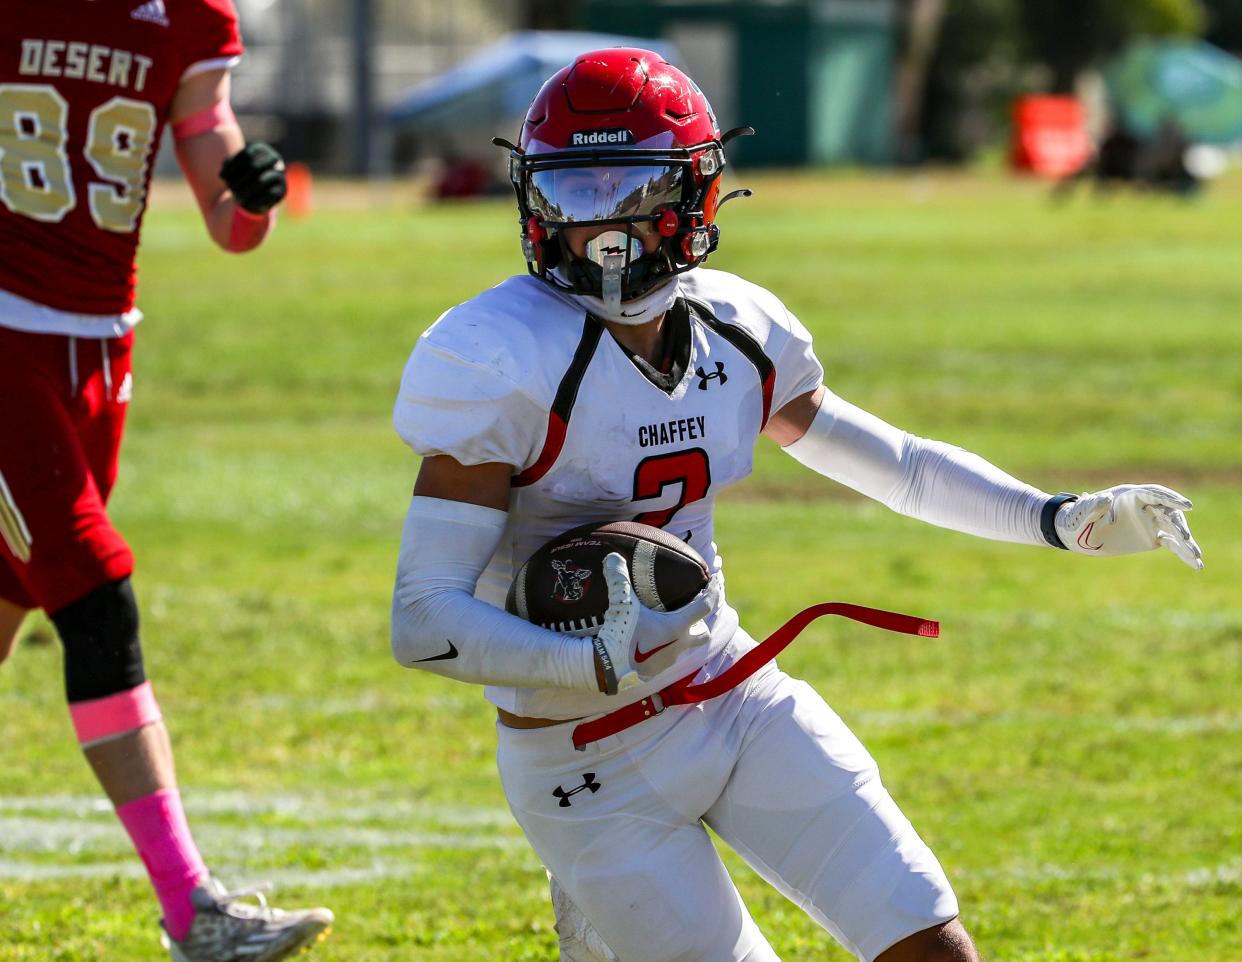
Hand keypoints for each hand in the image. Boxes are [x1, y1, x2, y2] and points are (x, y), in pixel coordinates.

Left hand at [220, 142, 286, 213]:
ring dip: (245, 190)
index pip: (246, 155)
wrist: (260, 193)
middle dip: (239, 179)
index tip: (222, 178)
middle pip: (254, 166)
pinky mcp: (282, 190)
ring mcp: (280, 174)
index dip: (232, 167)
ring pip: (261, 181)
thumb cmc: (243, 177)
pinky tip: (247, 203)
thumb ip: (227, 165)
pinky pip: (268, 195)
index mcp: (261, 148)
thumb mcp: (233, 168)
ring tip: (236, 198)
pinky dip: (255, 199)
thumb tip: (223, 171)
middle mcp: (274, 158)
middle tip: (230, 188)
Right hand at [592, 553, 722, 694]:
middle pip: (703, 633)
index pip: (705, 606)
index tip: (715, 582)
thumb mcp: (621, 604)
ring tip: (670, 624)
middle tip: (692, 610)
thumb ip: (619, 578)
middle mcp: (678, 645)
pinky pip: (667, 657)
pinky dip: (666, 647)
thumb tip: (613, 557)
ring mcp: (668, 660)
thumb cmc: (621, 635)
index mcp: (677, 627)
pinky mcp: (656, 672)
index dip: (713, 592)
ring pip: (685, 647)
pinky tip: (652, 640)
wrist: (607, 669)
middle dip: (701, 621)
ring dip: (683, 636)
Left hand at [1055, 484, 1202, 570]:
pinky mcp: (1153, 538)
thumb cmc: (1078, 517)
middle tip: (1185, 538)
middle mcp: (1145, 506)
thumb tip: (1105, 499)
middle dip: (1178, 525)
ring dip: (1187, 543)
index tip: (1187, 506)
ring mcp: (1151, 522)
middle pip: (1169, 512)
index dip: (1172, 499)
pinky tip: (1195, 564)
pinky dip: (1183, 553)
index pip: (1156, 493)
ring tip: (1197, 557)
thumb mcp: (1082, 511)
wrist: (1077, 533)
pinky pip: (1172, 544)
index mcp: (1130, 495)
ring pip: (1174, 530)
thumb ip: (1093, 505)